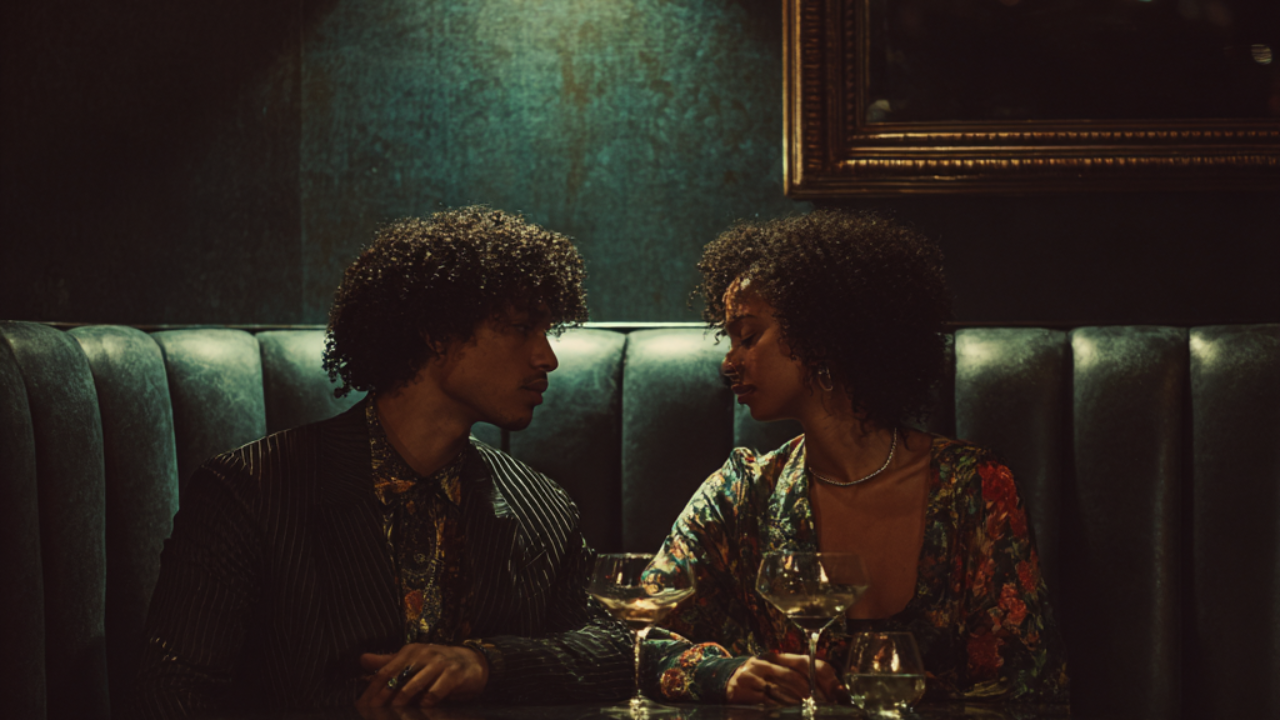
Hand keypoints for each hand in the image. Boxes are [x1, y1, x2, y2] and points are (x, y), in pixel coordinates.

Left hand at [357, 643, 488, 707]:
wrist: (473, 662)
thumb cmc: (438, 664)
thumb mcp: (413, 660)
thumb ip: (389, 662)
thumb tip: (362, 659)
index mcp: (411, 651)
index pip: (386, 671)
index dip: (373, 688)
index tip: (363, 704)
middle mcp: (424, 654)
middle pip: (397, 678)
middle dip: (384, 696)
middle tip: (374, 711)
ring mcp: (439, 664)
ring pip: (414, 685)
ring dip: (403, 700)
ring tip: (395, 711)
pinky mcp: (453, 675)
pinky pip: (435, 692)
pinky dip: (427, 702)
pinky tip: (423, 708)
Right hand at [725, 653, 841, 705]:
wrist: (724, 681)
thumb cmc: (758, 680)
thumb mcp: (775, 673)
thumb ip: (797, 678)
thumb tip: (831, 691)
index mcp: (776, 657)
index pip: (804, 662)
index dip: (819, 678)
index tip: (832, 694)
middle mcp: (765, 662)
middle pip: (794, 678)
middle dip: (811, 696)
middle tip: (823, 708)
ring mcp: (753, 676)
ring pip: (781, 691)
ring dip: (797, 704)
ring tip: (808, 711)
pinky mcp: (743, 690)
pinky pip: (767, 702)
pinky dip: (780, 708)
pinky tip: (789, 713)